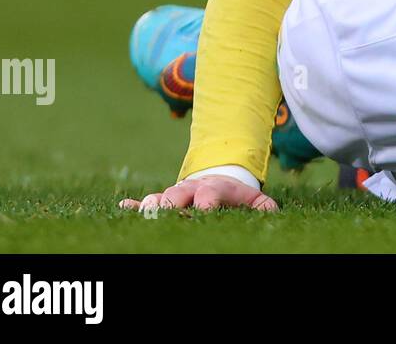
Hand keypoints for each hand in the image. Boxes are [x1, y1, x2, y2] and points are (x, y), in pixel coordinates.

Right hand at [118, 175, 277, 212]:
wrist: (218, 179)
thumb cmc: (236, 197)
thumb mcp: (252, 199)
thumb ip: (262, 205)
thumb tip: (271, 211)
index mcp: (213, 188)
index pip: (209, 194)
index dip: (206, 203)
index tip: (203, 212)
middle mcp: (190, 189)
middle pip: (177, 195)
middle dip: (173, 205)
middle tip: (170, 215)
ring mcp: (174, 194)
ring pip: (159, 198)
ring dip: (152, 206)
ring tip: (148, 215)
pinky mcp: (161, 201)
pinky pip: (144, 202)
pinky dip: (134, 206)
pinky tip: (124, 207)